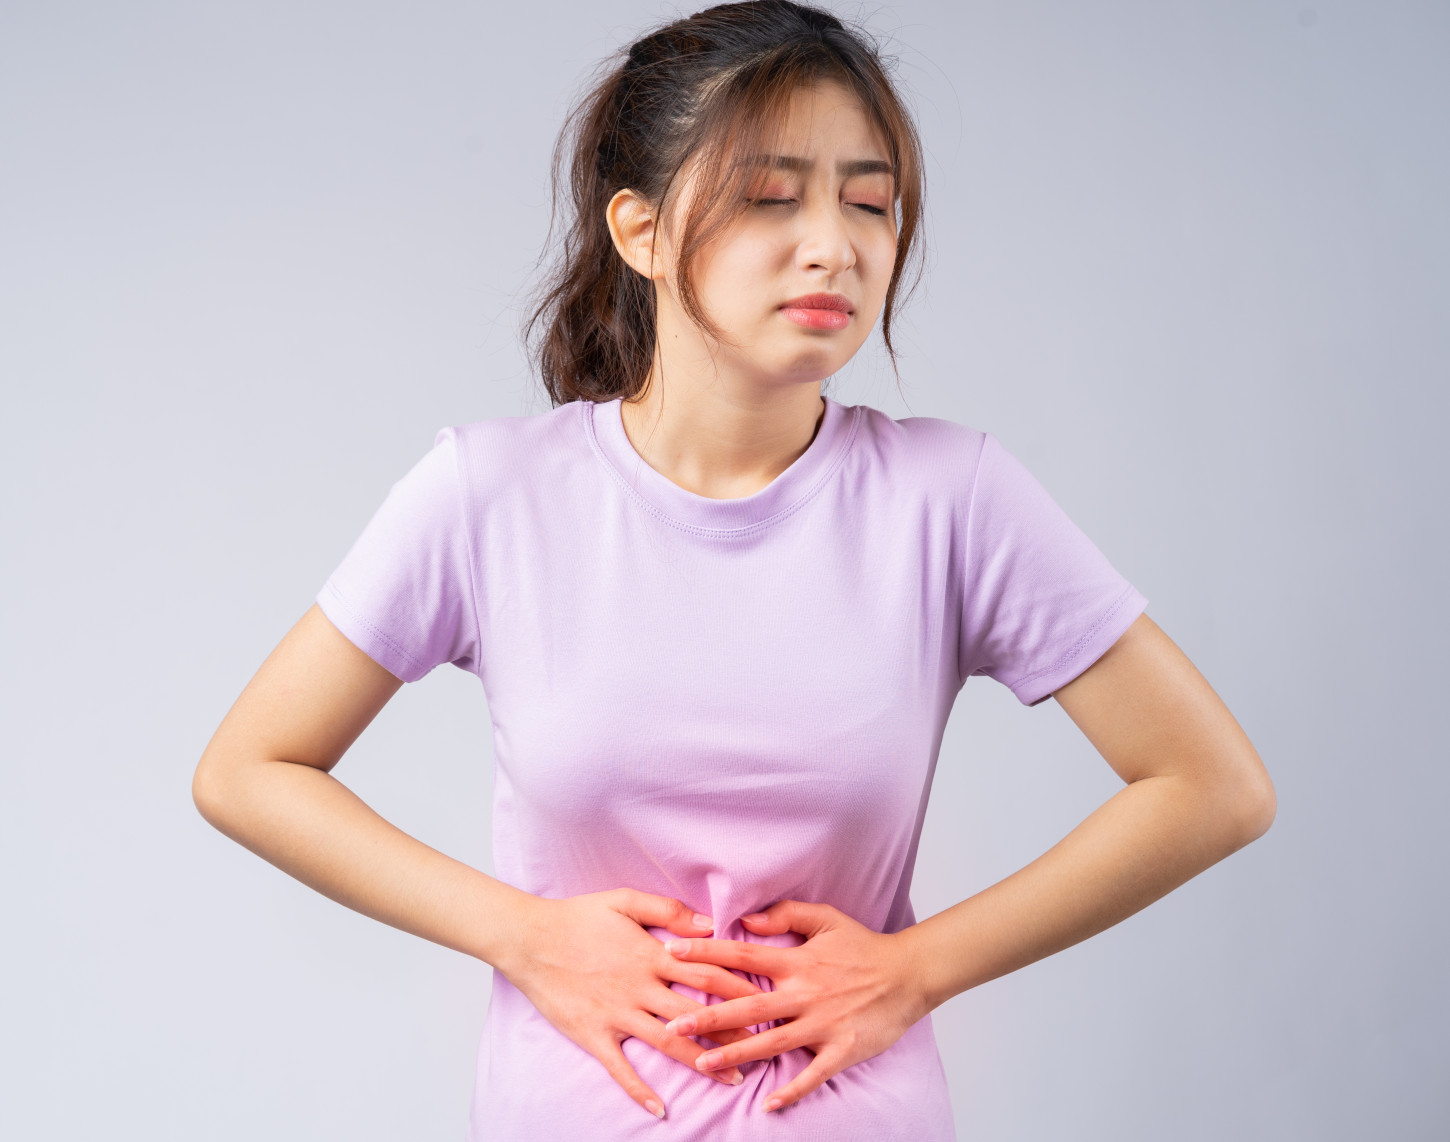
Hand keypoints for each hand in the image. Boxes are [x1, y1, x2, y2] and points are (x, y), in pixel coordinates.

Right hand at [494, 888, 762, 1118]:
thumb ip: (668, 910)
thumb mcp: (625, 901)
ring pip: (669, 1042)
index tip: (767, 999)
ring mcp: (618, 1014)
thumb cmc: (577, 916)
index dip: (740, 986)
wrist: (529, 939)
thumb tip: (708, 923)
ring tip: (732, 1079)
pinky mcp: (594, 1034)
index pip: (707, 972)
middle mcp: (640, 987)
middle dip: (734, 1030)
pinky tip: (660, 1109)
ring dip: (703, 1062)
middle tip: (765, 1046)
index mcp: (652, 954)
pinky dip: (640, 1090)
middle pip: (697, 1012)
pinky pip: (621, 1068)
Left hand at [660, 899, 930, 1112]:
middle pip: (748, 1005)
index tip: (671, 953)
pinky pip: (813, 1074)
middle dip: (709, 1016)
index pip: (742, 954)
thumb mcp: (826, 918)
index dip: (705, 953)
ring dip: (736, 1054)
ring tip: (702, 1064)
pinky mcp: (843, 1048)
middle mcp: (805, 992)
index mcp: (797, 960)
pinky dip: (792, 1090)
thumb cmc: (864, 946)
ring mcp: (823, 1023)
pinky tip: (768, 1104)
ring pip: (772, 1041)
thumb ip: (785, 915)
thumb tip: (747, 919)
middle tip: (673, 1025)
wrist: (909, 974)